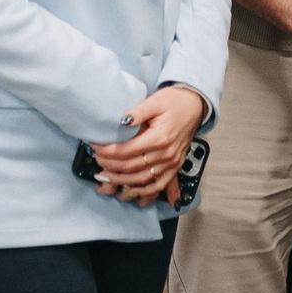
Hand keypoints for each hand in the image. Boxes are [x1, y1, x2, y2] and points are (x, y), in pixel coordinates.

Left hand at [91, 85, 208, 205]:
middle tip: (97, 160)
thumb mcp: (155, 101)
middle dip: (110, 166)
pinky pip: (158, 185)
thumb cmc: (175, 101)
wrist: (195, 104)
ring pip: (142, 179)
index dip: (108, 151)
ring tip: (106, 176)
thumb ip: (137, 112)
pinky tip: (129, 189)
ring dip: (121, 180)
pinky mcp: (175, 166)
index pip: (127, 151)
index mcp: (160, 137)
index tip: (96, 147)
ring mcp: (172, 162)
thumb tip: (121, 121)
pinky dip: (143, 191)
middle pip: (131, 167)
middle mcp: (166, 153)